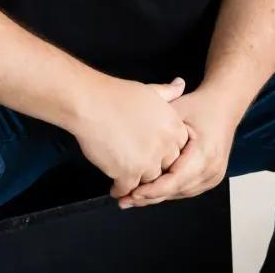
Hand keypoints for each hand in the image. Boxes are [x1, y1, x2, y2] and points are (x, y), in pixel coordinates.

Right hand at [70, 76, 189, 200]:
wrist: (94, 105)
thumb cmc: (120, 95)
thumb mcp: (151, 91)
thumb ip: (169, 92)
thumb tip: (181, 83)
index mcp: (174, 127)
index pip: (181, 149)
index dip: (168, 152)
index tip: (156, 154)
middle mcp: (165, 147)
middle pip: (167, 167)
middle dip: (156, 168)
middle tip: (142, 169)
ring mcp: (148, 162)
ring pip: (149, 181)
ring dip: (139, 182)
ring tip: (129, 182)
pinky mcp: (128, 174)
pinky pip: (129, 189)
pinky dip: (121, 190)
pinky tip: (115, 188)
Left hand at [121, 86, 243, 208]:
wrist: (224, 106)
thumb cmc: (199, 106)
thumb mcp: (175, 113)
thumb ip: (156, 132)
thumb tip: (130, 148)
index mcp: (205, 153)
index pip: (174, 180)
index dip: (151, 190)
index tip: (130, 193)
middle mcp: (212, 168)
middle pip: (175, 190)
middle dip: (149, 197)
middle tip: (123, 200)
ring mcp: (214, 176)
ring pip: (179, 193)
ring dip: (156, 197)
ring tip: (131, 198)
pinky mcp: (212, 179)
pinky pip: (185, 190)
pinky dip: (168, 191)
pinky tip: (149, 192)